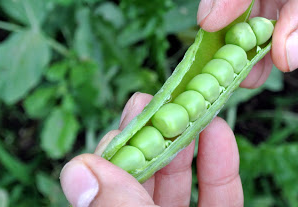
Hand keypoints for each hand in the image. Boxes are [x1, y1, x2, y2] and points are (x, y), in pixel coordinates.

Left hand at [60, 93, 242, 206]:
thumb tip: (77, 167)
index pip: (104, 189)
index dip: (113, 153)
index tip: (123, 122)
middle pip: (143, 178)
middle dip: (149, 136)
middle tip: (150, 100)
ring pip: (181, 184)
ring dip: (186, 141)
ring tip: (188, 105)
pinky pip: (220, 198)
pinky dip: (220, 165)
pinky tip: (220, 132)